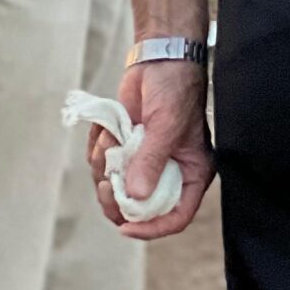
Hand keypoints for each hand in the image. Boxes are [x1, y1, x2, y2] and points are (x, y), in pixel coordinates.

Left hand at [89, 56, 215, 240]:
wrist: (158, 61)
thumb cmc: (175, 90)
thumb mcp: (166, 125)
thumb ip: (151, 161)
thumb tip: (136, 197)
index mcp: (191, 173)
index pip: (177, 216)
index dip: (153, 228)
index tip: (126, 226)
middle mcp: (169, 174)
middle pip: (138, 210)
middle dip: (116, 198)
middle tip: (105, 182)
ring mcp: (144, 164)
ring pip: (114, 189)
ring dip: (104, 165)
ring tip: (112, 136)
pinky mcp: (124, 152)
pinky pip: (102, 167)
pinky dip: (98, 150)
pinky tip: (107, 129)